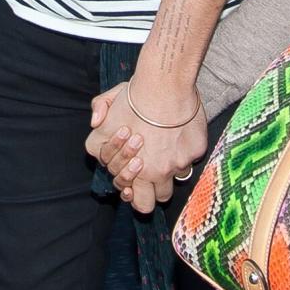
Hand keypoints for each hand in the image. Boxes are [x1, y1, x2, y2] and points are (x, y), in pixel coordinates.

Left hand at [85, 70, 206, 213]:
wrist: (165, 85)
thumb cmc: (137, 94)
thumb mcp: (109, 100)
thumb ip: (100, 110)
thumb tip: (97, 122)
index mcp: (127, 165)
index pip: (128, 195)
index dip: (131, 190)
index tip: (135, 181)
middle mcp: (150, 172)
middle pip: (146, 203)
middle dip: (147, 194)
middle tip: (150, 177)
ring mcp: (173, 165)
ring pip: (172, 186)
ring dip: (168, 175)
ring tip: (167, 155)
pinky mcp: (192, 154)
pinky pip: (189, 162)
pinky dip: (186, 154)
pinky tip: (181, 136)